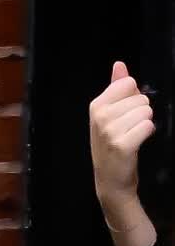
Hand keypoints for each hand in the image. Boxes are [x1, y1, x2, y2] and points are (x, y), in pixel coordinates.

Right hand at [90, 61, 154, 216]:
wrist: (110, 180)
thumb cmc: (111, 146)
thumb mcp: (109, 115)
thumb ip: (115, 87)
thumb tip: (120, 65)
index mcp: (96, 105)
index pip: (128, 83)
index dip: (133, 97)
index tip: (125, 113)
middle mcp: (100, 116)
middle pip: (140, 98)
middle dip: (141, 112)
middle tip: (129, 128)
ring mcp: (110, 131)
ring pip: (146, 112)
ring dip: (145, 124)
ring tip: (133, 136)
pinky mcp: (123, 144)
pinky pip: (148, 126)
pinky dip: (147, 134)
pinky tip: (137, 142)